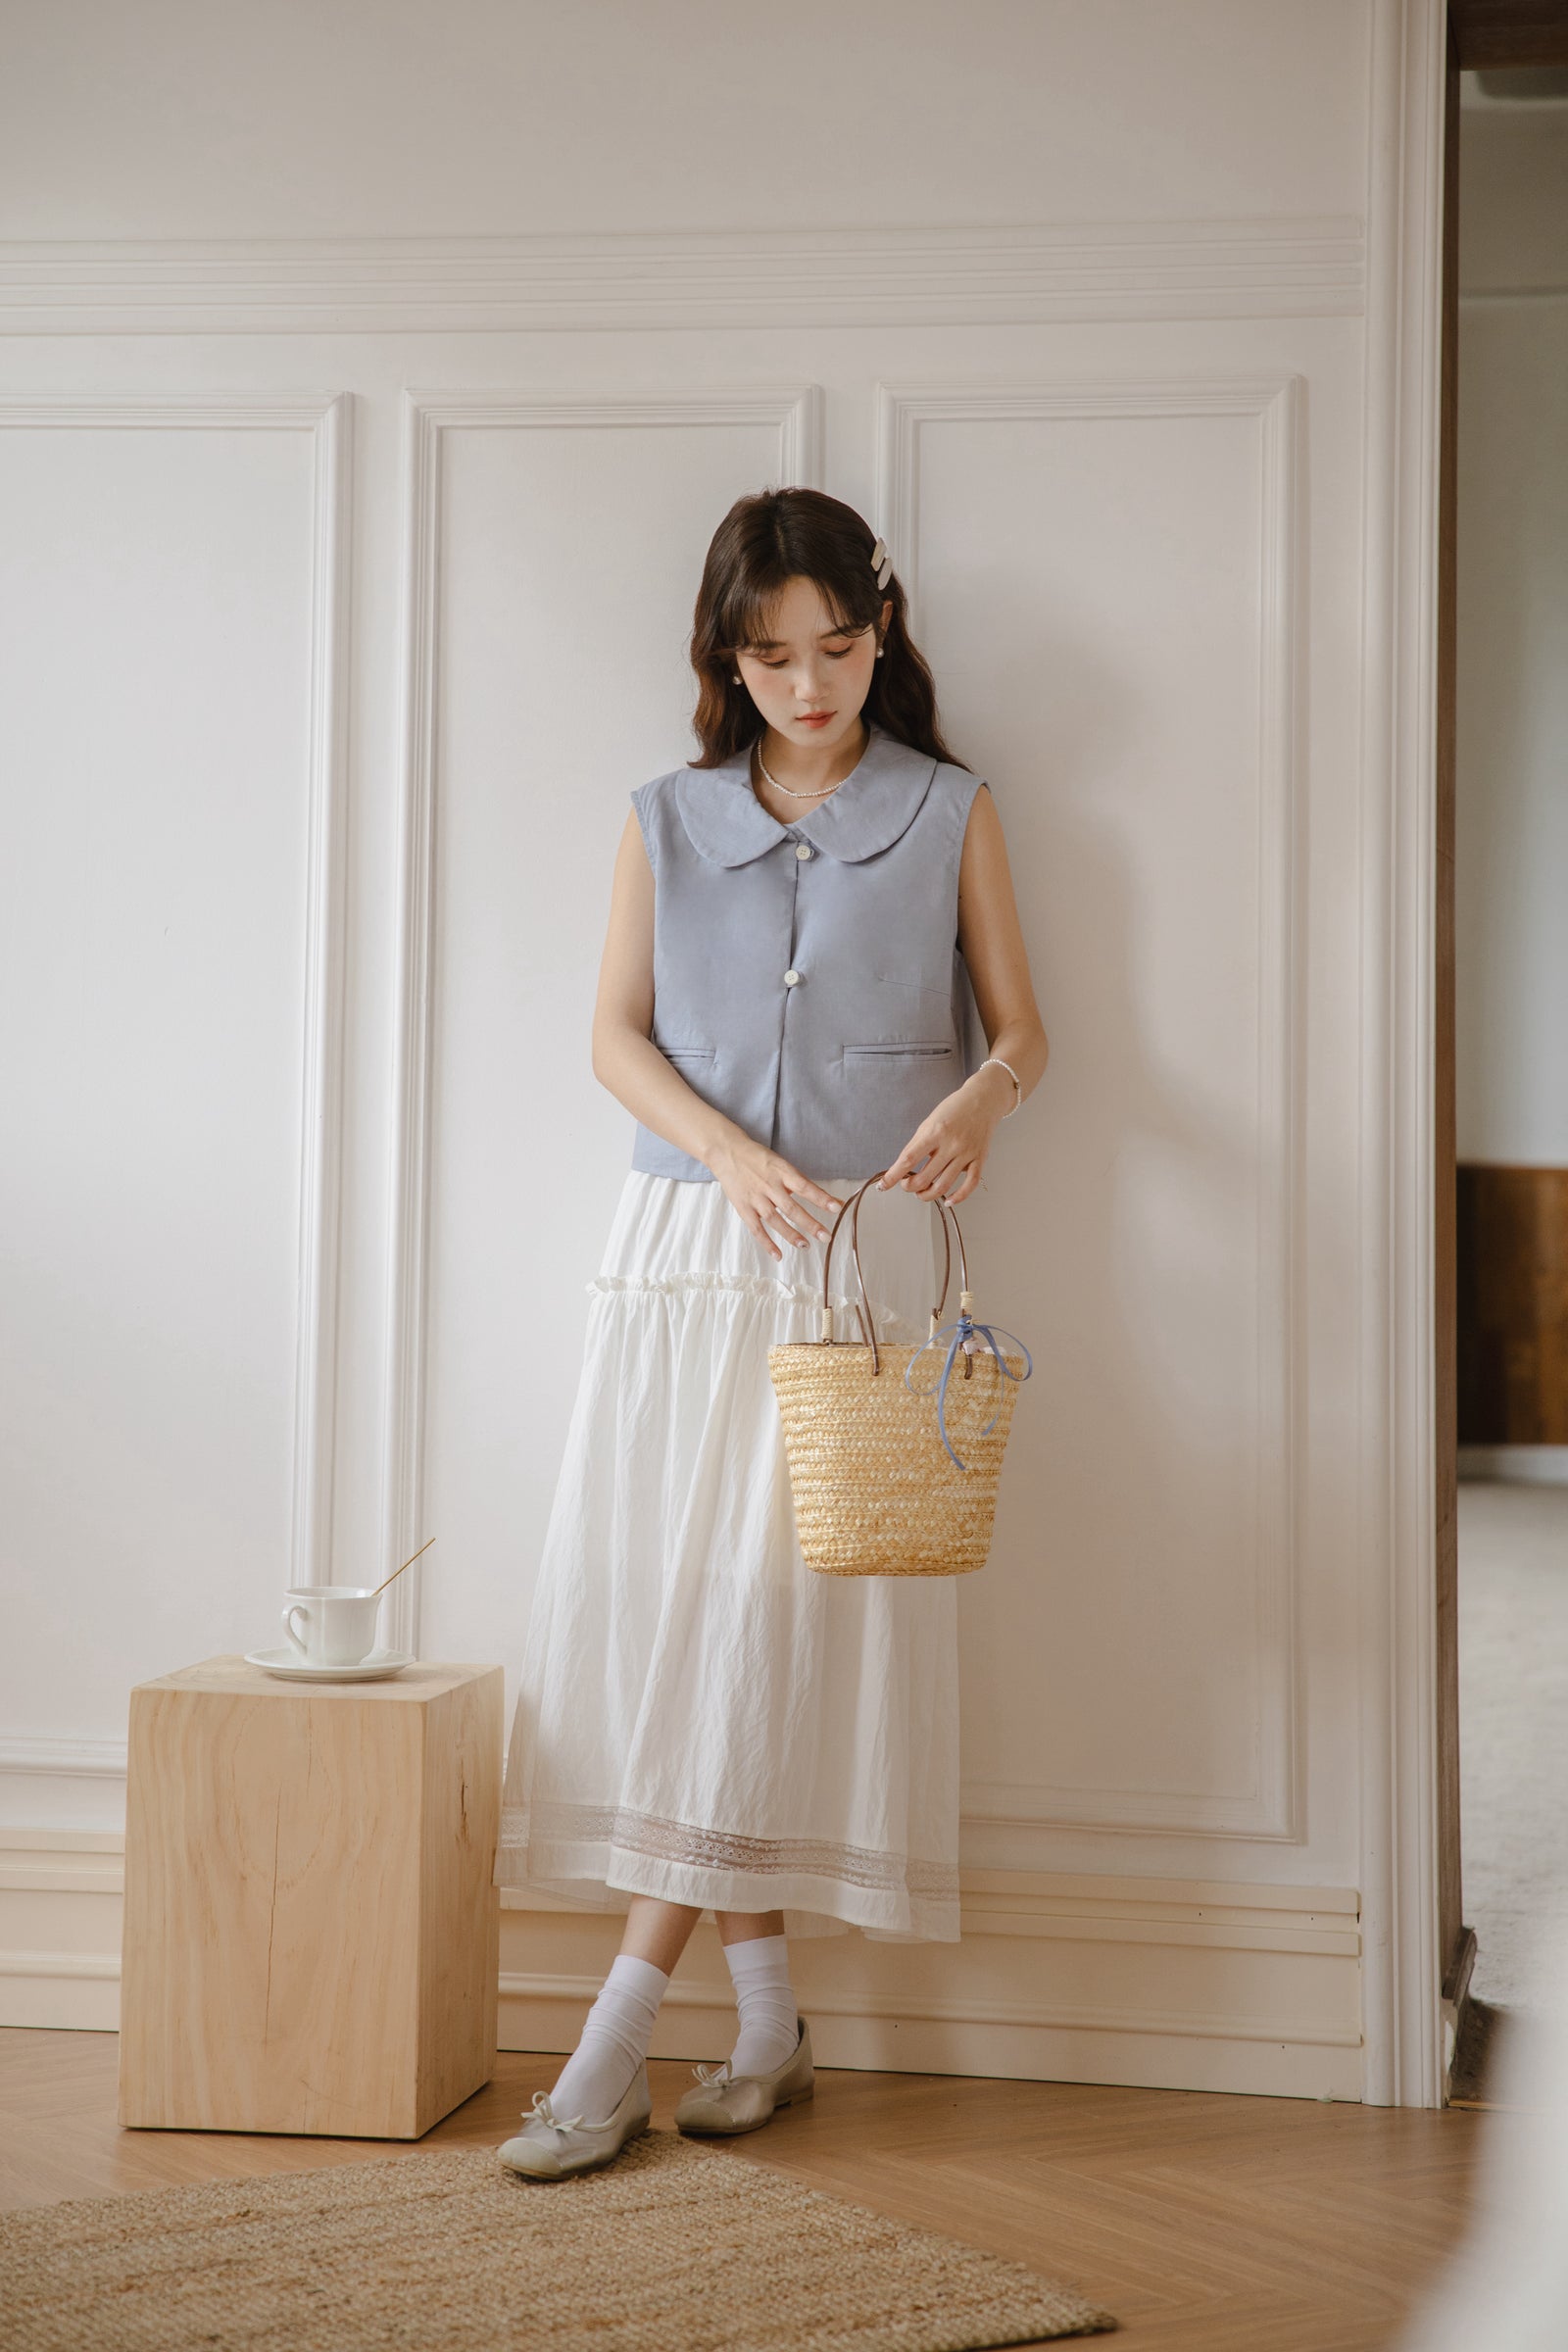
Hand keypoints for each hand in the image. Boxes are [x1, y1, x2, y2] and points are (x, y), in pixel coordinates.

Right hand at [708, 1136, 841, 1262]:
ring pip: (775, 1220)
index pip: (805, 1187)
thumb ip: (799, 1182)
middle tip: (826, 1236)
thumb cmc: (758, 1158)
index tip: (836, 1208)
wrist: (727, 1152)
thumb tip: (823, 1198)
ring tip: (806, 1245)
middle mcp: (769, 1185)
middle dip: (810, 1223)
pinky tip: (778, 1255)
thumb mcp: (781, 1164)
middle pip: (792, 1208)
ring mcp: (755, 1198)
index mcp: (782, 1172)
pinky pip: (756, 1228)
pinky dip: (767, 1243)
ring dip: (791, 1234)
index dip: (821, 1198)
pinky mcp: (743, 1208)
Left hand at [878, 1065, 1013, 1204]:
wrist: (982, 1100)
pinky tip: (948, 1200)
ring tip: (921, 1193)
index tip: (883, 1185)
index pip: (908, 1159)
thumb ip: (917, 1144)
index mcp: (935, 1132)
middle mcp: (951, 1144)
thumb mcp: (929, 1122)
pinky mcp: (979, 1159)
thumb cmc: (954, 1109)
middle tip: (906, 1185)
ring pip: (944, 1185)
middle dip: (909, 1187)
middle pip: (924, 1177)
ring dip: (927, 1195)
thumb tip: (904, 1167)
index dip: (893, 1176)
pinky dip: (958, 1197)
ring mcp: (966, 1153)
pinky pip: (970, 1185)